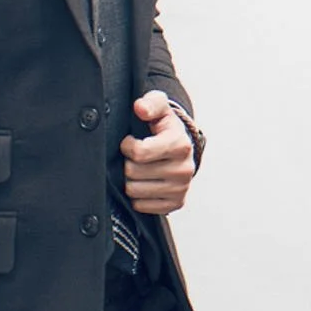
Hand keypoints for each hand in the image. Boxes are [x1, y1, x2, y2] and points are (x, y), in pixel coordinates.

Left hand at [121, 93, 196, 214]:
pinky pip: (141, 206)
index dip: (127, 146)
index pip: (139, 152)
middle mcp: (184, 169)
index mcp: (181, 144)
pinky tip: (145, 183)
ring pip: (134, 191)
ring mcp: (181, 188)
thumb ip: (150, 103)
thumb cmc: (165, 128)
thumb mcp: (160, 109)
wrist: (183, 149)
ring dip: (131, 180)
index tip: (130, 142)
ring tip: (139, 169)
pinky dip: (138, 196)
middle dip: (127, 163)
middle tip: (135, 157)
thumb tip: (140, 107)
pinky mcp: (176, 203)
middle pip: (133, 173)